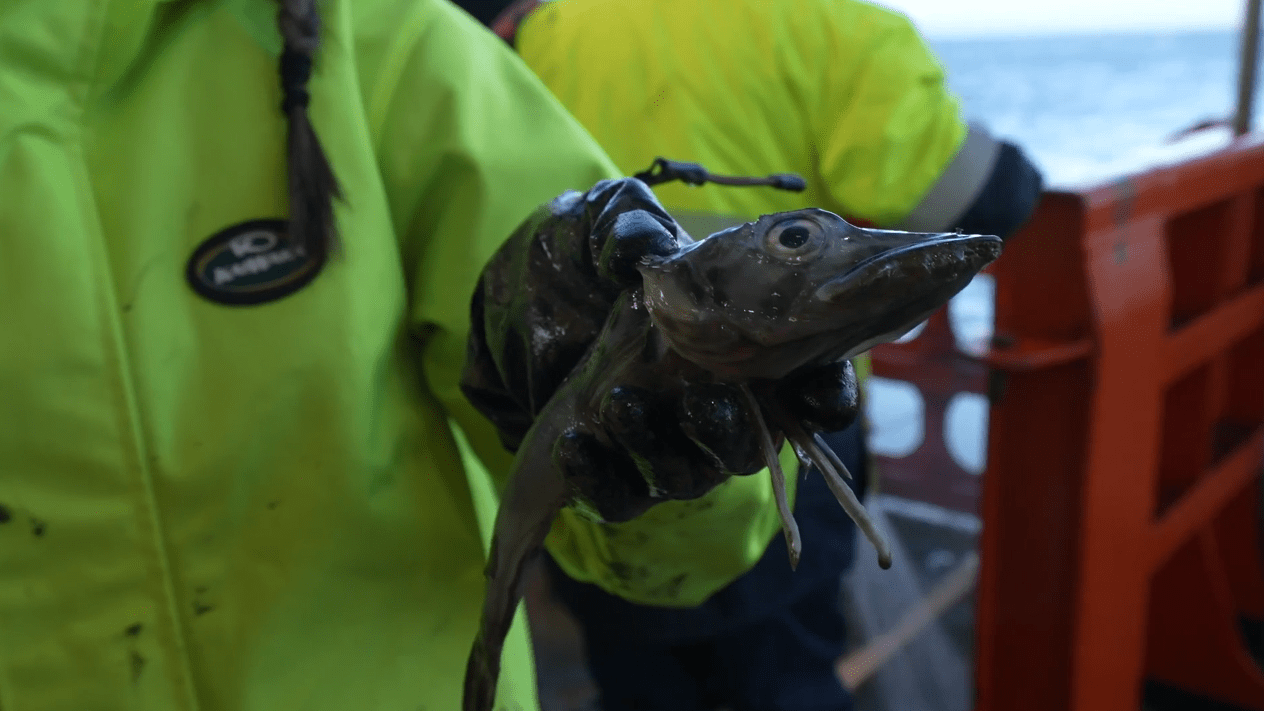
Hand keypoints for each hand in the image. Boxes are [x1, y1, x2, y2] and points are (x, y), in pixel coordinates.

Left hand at [461, 178, 859, 520]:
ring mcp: (666, 445)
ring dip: (658, 448)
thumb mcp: (602, 225)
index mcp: (743, 346)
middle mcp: (716, 406)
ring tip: (621, 405)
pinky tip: (572, 444)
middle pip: (749, 446)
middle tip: (703, 399)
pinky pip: (617, 496)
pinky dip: (598, 477)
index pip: (809, 384)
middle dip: (731, 431)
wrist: (510, 304)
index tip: (814, 394)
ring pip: (686, 476)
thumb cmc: (581, 260)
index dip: (823, 396)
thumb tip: (641, 253)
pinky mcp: (611, 472)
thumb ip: (628, 226)